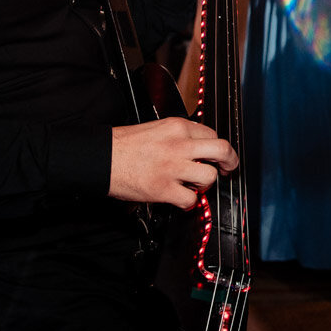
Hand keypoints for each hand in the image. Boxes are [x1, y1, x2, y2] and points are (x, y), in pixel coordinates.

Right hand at [109, 117, 238, 209]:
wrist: (101, 158)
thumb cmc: (124, 145)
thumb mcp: (156, 128)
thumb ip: (178, 135)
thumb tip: (197, 146)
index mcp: (177, 127)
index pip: (212, 134)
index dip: (217, 148)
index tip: (218, 156)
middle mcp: (178, 144)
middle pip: (222, 150)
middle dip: (229, 162)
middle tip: (227, 169)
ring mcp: (172, 167)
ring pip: (209, 176)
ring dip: (204, 185)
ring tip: (193, 185)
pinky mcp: (163, 188)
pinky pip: (190, 200)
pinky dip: (188, 203)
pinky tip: (181, 200)